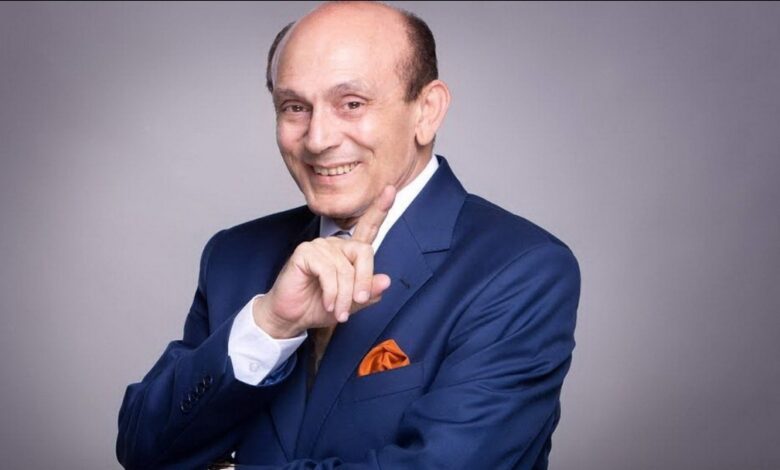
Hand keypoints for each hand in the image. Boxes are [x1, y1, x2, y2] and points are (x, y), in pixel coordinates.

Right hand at [253, 186, 396, 337]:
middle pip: (363, 252)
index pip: (368, 228)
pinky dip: (331, 292)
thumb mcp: (350, 304)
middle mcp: (335, 244)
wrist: (292, 317)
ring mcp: (319, 246)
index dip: (379, 209)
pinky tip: (328, 303)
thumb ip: (369, 293)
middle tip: (358, 302)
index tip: (390, 190)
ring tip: (339, 312)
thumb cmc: (318, 306)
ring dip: (344, 296)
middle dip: (364, 281)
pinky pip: (328, 271)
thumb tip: (386, 280)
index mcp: (348, 252)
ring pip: (345, 269)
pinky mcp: (304, 253)